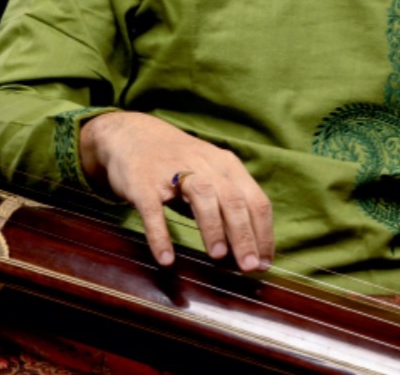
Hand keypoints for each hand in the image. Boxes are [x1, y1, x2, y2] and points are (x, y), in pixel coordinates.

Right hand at [79, 111, 273, 269]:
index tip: (264, 263)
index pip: (255, 200)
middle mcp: (206, 165)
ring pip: (202, 196)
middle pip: (233, 199)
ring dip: (213, 226)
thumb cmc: (180, 162)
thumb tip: (248, 248)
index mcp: (227, 166)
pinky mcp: (144, 183)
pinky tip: (166, 258)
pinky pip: (154, 209)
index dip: (263, 232)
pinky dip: (161, 234)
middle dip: (244, 234)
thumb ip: (228, 204)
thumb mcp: (211, 173)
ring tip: (218, 256)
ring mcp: (174, 172)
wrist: (135, 134)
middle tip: (248, 266)